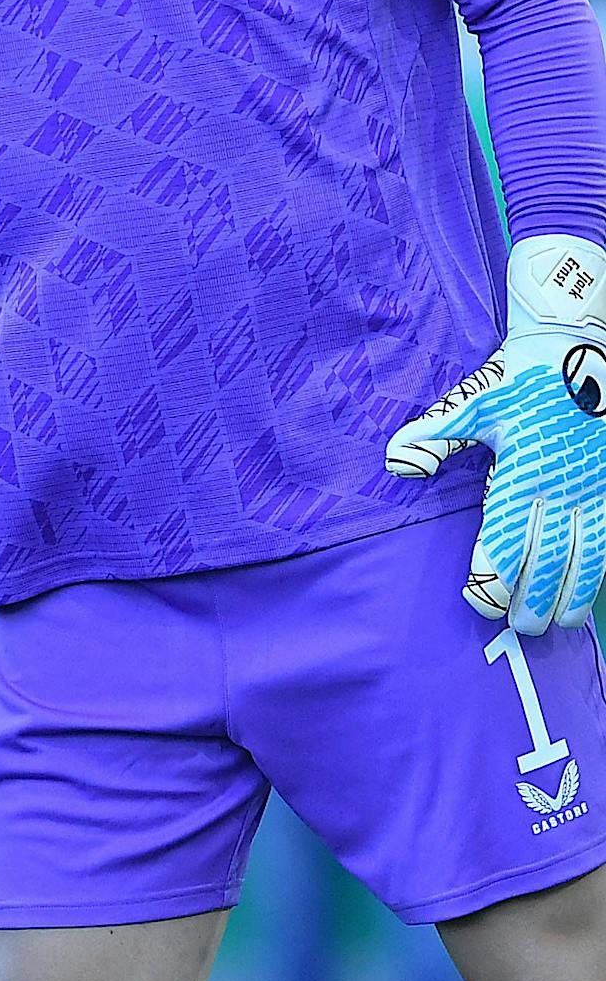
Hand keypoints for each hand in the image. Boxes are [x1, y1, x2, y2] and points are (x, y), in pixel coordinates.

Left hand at [387, 236, 605, 633]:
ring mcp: (595, 493)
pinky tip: (591, 594)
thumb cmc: (521, 383)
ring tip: (558, 623)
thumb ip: (432, 437)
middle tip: (521, 628)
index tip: (480, 602)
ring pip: (587, 561)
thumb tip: (396, 464)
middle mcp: (562, 491)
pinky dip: (600, 574)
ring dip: (573, 597)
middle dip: (534, 601)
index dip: (493, 579)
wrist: (579, 352)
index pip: (505, 541)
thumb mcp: (472, 404)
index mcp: (522, 475)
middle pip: (548, 563)